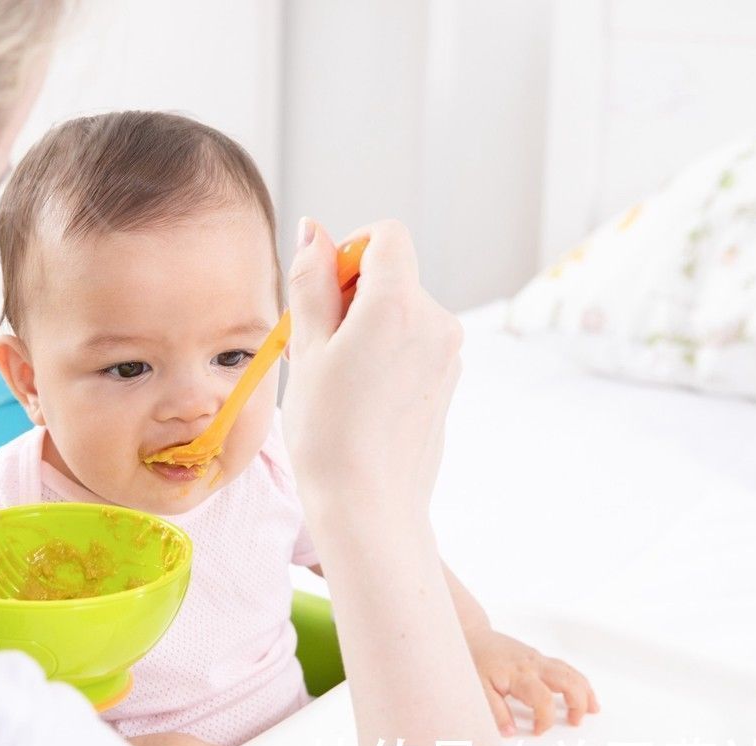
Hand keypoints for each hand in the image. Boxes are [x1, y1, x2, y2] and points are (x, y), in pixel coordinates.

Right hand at [282, 218, 461, 518]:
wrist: (369, 505)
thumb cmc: (329, 433)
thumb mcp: (306, 348)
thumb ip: (311, 281)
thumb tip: (314, 230)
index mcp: (399, 304)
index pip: (386, 236)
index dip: (348, 250)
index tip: (323, 290)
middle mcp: (436, 321)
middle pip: (392, 274)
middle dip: (351, 295)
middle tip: (315, 345)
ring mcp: (448, 353)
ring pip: (401, 311)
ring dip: (365, 326)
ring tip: (333, 377)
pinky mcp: (448, 380)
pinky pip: (413, 344)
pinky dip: (385, 353)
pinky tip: (358, 396)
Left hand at [465, 627, 600, 735]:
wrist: (473, 634)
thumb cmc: (475, 659)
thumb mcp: (478, 687)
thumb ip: (495, 710)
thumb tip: (511, 732)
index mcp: (519, 674)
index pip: (543, 699)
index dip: (545, 719)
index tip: (537, 731)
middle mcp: (533, 665)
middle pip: (567, 681)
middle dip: (578, 703)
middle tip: (575, 722)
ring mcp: (539, 659)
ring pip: (570, 672)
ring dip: (584, 691)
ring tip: (592, 710)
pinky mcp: (539, 657)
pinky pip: (565, 668)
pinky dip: (578, 682)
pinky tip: (583, 693)